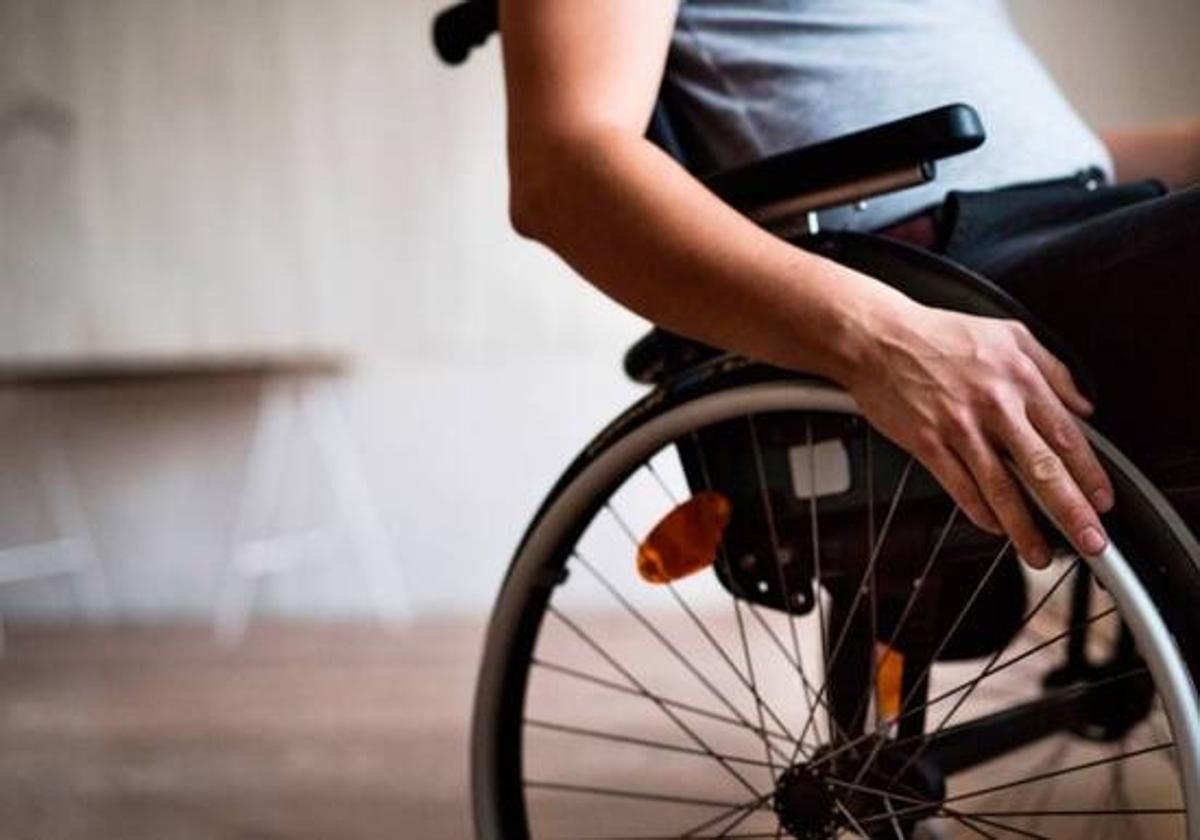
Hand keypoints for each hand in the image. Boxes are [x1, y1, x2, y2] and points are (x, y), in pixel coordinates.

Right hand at [844, 301, 1113, 567]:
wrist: (878, 338)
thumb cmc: (938, 335)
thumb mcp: (1009, 335)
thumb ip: (1053, 369)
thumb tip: (1082, 404)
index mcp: (1019, 380)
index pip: (1067, 437)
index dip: (1090, 475)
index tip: (1102, 501)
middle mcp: (994, 406)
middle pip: (1042, 469)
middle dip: (1071, 512)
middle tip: (1090, 542)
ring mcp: (960, 428)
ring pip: (1001, 488)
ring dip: (1024, 528)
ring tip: (1039, 553)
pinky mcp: (927, 443)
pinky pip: (959, 487)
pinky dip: (979, 513)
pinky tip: (993, 527)